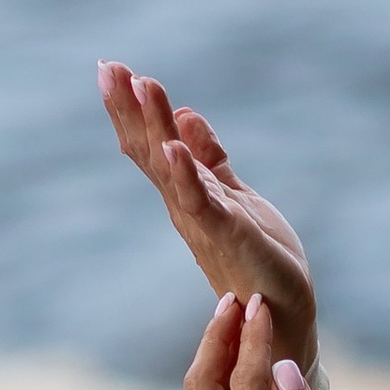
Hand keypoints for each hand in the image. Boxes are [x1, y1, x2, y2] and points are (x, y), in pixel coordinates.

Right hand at [98, 64, 317, 367]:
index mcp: (189, 196)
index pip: (154, 146)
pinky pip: (201, 202)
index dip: (133, 110)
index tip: (112, 69)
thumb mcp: (234, 198)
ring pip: (170, 169)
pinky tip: (174, 145)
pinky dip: (186, 174)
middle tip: (107, 69)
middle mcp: (187, 208)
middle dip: (130, 110)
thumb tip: (185, 115)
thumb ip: (210, 160)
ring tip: (139, 85)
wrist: (282, 320)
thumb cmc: (259, 264)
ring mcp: (204, 222)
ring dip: (154, 128)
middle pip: (151, 152)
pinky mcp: (229, 237)